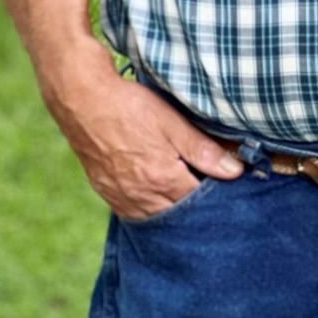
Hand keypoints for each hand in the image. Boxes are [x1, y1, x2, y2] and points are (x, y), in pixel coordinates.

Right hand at [41, 54, 241, 218]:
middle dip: (195, 207)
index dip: (215, 195)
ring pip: (155, 217)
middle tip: (207, 190)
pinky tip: (157, 195)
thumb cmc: (130, 107)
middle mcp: (141, 195)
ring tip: (184, 192)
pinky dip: (149, 208)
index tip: (227, 186)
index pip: (199, 202)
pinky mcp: (106, 192)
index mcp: (162, 179)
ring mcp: (120, 196)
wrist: (82, 100)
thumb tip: (234, 172)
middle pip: (178, 214)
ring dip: (172, 210)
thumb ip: (203, 150)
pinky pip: (133, 212)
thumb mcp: (173, 123)